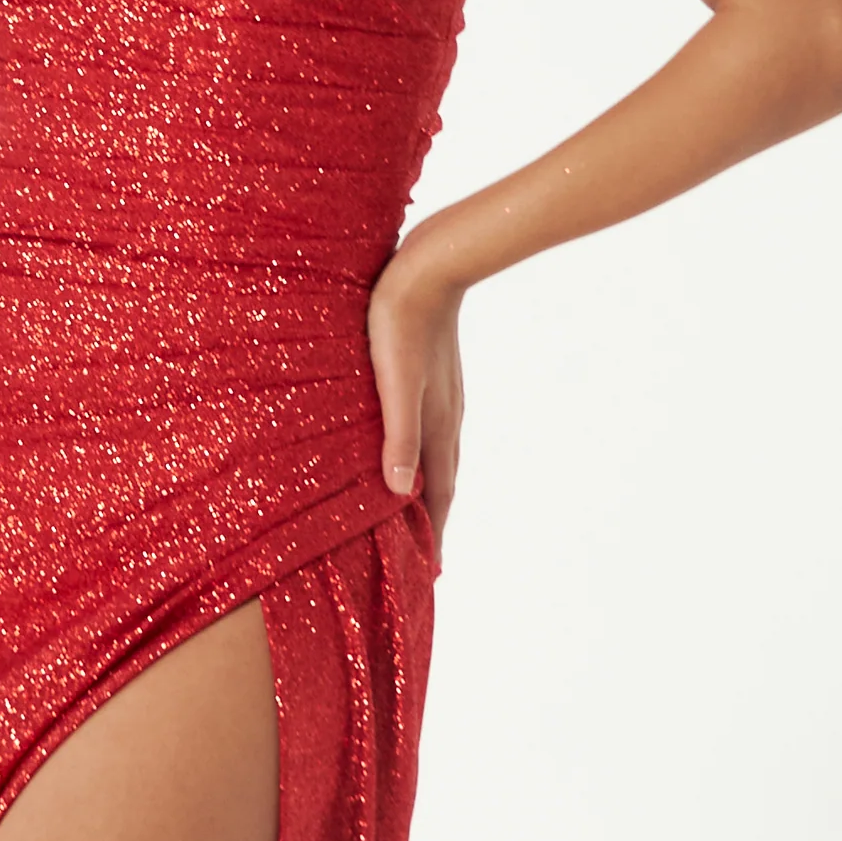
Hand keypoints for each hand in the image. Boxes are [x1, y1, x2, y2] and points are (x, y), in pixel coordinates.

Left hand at [366, 246, 466, 551]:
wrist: (430, 267)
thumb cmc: (401, 325)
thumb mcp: (395, 385)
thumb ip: (398, 437)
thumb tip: (400, 491)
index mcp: (437, 427)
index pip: (437, 497)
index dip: (433, 536)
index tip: (432, 573)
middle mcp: (445, 419)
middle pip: (440, 484)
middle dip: (433, 522)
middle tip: (427, 557)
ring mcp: (443, 398)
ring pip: (436, 457)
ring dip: (428, 491)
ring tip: (417, 513)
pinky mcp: (433, 378)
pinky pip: (430, 432)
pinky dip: (422, 457)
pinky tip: (408, 448)